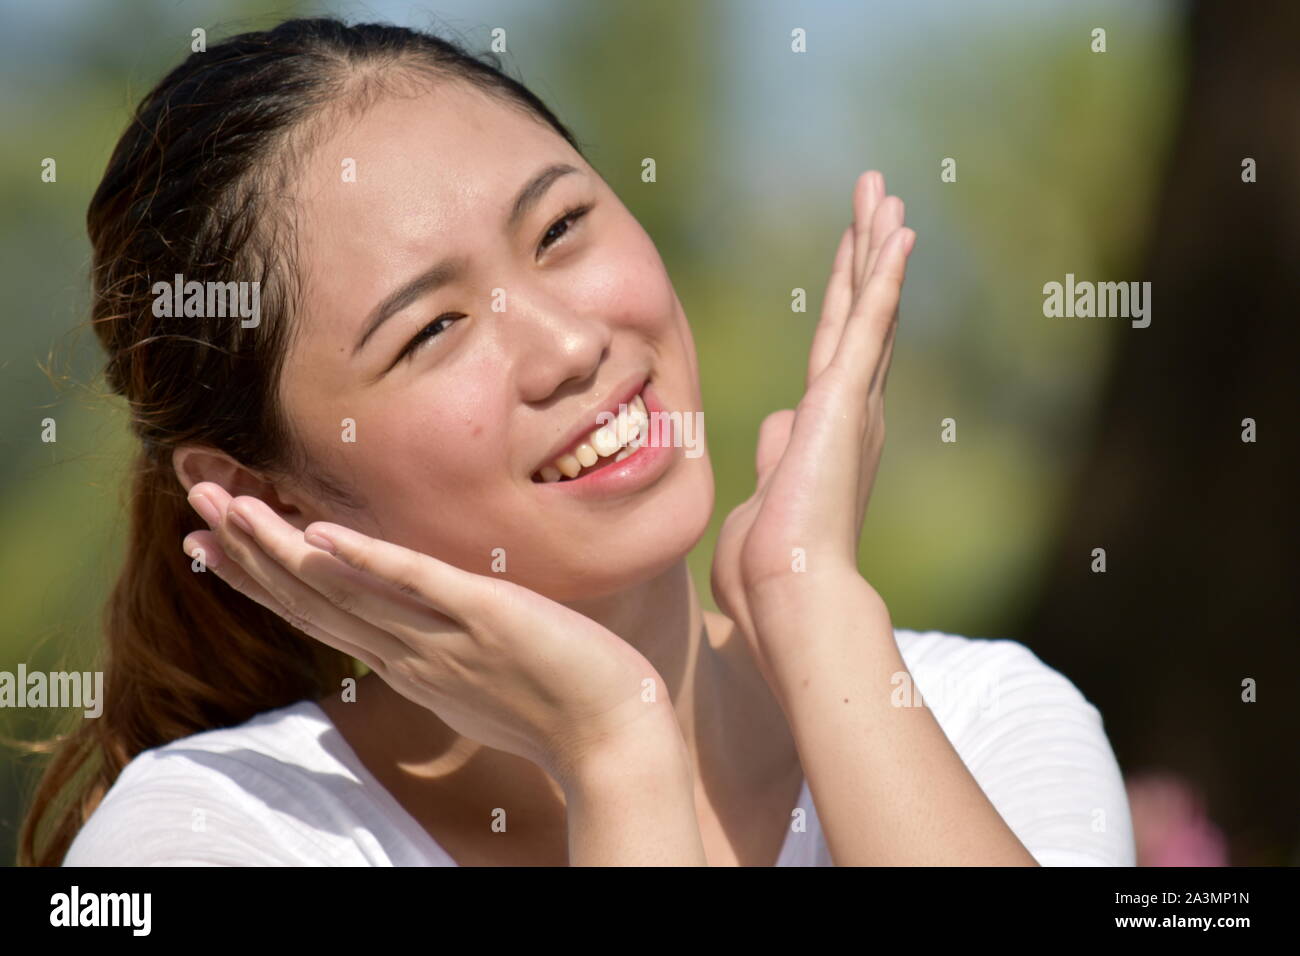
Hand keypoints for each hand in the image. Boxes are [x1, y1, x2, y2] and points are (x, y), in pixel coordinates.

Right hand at [181, 482, 677, 785]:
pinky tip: (322, 536)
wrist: (616, 738)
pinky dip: (369, 561)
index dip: (260, 580)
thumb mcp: (481, 674)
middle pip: (313, 600)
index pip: (320, 615)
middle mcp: (410, 653)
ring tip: (229, 506)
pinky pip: (419, 585)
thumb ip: (443, 644)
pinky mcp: (489, 616)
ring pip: (346, 591)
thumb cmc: (559, 705)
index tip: (209, 546)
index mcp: (407, 662)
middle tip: (191, 507)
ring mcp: (445, 637)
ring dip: (282, 549)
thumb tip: (421, 618)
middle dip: (248, 554)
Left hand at [710, 170, 912, 674]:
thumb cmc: (769, 569)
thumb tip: (778, 426)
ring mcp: (853, 403)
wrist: (787, 596)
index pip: (838, 351)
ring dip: (876, 247)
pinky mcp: (845, 398)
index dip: (846, 302)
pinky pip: (870, 321)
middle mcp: (852, 411)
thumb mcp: (768, 496)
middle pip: (861, 315)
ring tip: (885, 194)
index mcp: (830, 433)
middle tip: (878, 201)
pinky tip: (897, 230)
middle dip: (866, 255)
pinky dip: (884, 275)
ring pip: (868, 306)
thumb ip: (778, 456)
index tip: (851, 260)